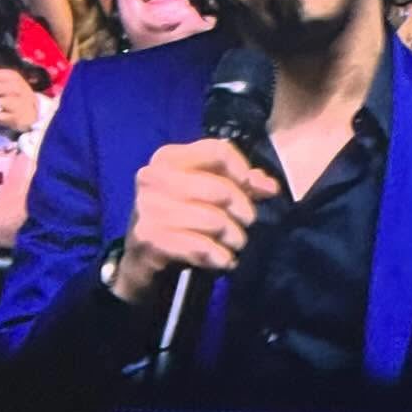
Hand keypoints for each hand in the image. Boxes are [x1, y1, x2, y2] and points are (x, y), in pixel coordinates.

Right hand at [111, 140, 281, 301]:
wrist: (142, 257)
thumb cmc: (181, 218)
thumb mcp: (209, 195)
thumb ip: (242, 185)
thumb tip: (269, 187)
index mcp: (168, 158)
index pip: (217, 151)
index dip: (242, 169)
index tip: (251, 187)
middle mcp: (153, 176)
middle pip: (220, 189)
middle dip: (243, 210)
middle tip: (247, 223)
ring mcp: (148, 207)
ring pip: (214, 220)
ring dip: (234, 237)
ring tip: (235, 243)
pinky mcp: (148, 237)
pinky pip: (199, 245)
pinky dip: (218, 256)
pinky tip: (223, 260)